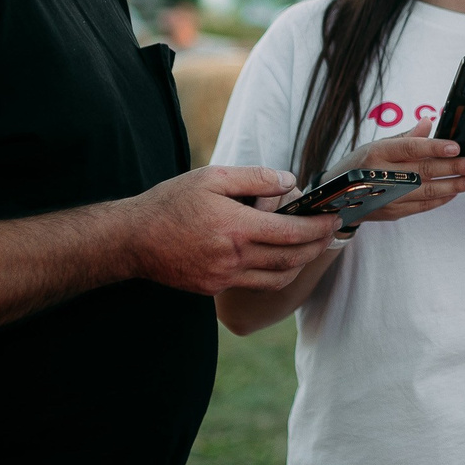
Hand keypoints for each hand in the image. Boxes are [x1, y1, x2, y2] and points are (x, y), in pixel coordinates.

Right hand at [124, 166, 339, 294]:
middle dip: (317, 246)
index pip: (292, 231)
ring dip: (300, 265)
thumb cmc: (171, 202)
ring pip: (277, 279)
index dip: (318, 226)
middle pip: (291, 259)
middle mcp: (233, 257)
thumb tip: (289, 181)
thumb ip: (254, 177)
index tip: (333, 218)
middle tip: (330, 233)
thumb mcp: (211, 176)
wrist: (132, 239)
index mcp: (236, 226)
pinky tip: (278, 260)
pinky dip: (275, 275)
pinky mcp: (214, 288)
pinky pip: (255, 285)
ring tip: (310, 248)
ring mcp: (224, 277)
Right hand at [347, 119, 464, 221]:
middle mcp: (381, 175)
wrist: (336, 197)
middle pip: (422, 172)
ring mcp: (387, 197)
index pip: (409, 148)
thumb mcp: (376, 144)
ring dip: (453, 186)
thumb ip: (406, 137)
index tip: (456, 146)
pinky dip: (441, 199)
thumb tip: (429, 121)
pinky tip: (456, 192)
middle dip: (453, 169)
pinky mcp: (393, 212)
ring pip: (426, 192)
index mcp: (377, 153)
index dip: (434, 147)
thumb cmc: (360, 165)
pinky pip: (422, 206)